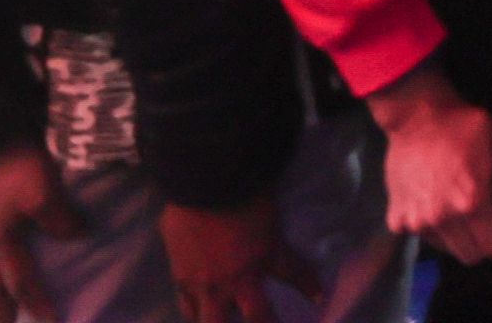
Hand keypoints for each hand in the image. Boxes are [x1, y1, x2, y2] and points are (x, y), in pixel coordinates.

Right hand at [0, 142, 77, 322]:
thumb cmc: (18, 168)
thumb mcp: (42, 195)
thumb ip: (59, 222)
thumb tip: (78, 239)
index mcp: (1, 242)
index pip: (21, 282)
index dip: (36, 303)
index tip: (51, 322)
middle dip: (1, 307)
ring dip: (1, 288)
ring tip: (7, 304)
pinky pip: (1, 249)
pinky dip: (6, 264)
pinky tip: (15, 260)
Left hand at [157, 195, 311, 322]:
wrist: (210, 183)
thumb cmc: (185, 203)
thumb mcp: (172, 233)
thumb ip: (180, 248)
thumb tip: (183, 244)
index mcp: (188, 279)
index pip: (192, 311)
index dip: (203, 317)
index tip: (214, 317)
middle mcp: (213, 286)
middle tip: (241, 321)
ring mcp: (243, 274)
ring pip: (256, 313)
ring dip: (266, 320)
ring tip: (277, 322)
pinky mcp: (269, 254)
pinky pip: (293, 272)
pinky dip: (309, 283)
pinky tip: (319, 295)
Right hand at [370, 67, 491, 263]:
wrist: (419, 118)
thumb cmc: (466, 129)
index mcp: (471, 204)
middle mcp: (442, 221)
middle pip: (472, 255)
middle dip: (489, 240)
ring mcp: (416, 223)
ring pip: (449, 248)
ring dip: (464, 236)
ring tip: (468, 208)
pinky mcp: (396, 219)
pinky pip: (424, 236)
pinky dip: (438, 228)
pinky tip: (443, 204)